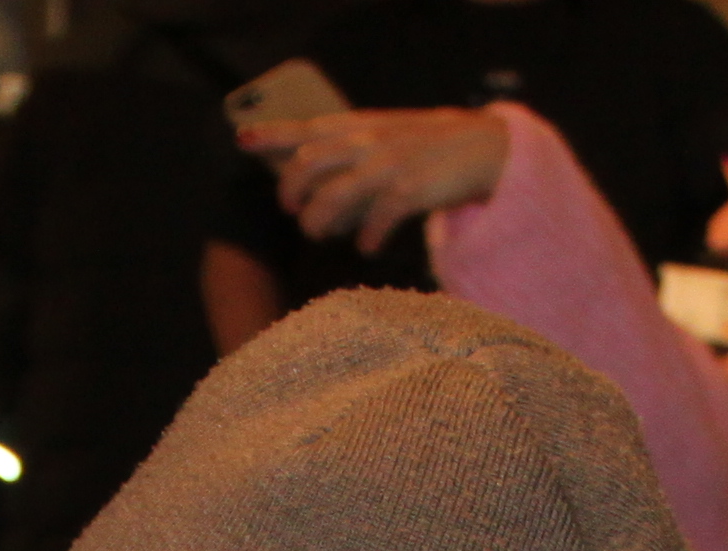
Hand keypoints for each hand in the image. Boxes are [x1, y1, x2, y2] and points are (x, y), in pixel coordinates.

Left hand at [246, 108, 511, 245]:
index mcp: (360, 126)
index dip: (273, 135)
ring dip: (319, 219)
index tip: (243, 141)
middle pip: (309, 162)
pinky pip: (378, 217)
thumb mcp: (385, 137)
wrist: (484, 148)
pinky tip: (368, 247)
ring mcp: (390, 164)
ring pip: (335, 194)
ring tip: (321, 232)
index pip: (306, 128)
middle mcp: (369, 140)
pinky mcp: (412, 189)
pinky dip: (367, 237)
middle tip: (292, 211)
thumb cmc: (427, 149)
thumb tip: (305, 188)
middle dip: (291, 190)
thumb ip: (346, 155)